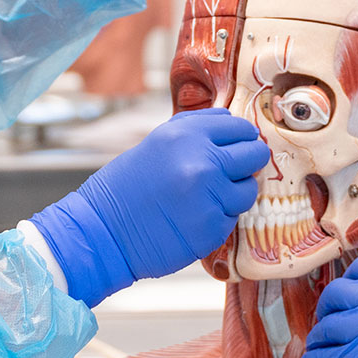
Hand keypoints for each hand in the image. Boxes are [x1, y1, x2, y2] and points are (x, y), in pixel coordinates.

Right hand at [30, 109, 267, 305]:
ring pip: (248, 190)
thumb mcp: (158, 143)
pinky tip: (195, 217)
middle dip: (247, 162)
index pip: (240, 128)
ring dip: (234, 193)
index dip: (242, 137)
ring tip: (208, 197)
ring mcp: (210, 198)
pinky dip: (219, 218)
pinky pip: (232, 218)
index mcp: (187, 135)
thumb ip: (197, 131)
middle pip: (254, 155)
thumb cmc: (127, 186)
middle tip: (234, 170)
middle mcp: (202, 163)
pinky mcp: (212, 230)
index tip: (239, 145)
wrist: (103, 232)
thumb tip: (235, 124)